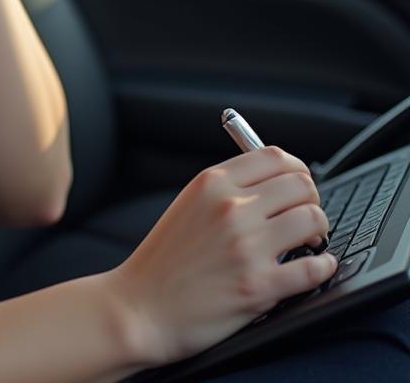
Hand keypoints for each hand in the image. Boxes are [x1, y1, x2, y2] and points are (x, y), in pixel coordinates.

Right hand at [106, 146, 336, 366]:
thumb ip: (226, 189)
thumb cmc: (165, 259)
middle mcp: (230, 208)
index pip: (274, 157)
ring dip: (319, 231)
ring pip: (313, 219)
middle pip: (301, 184)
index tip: (298, 186)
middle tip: (304, 218)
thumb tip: (274, 181)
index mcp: (212, 183)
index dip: (297, 170)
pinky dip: (324, 266)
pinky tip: (317, 266)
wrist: (140, 307)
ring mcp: (246, 246)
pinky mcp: (258, 286)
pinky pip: (314, 268)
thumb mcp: (188, 205)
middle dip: (311, 200)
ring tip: (308, 243)